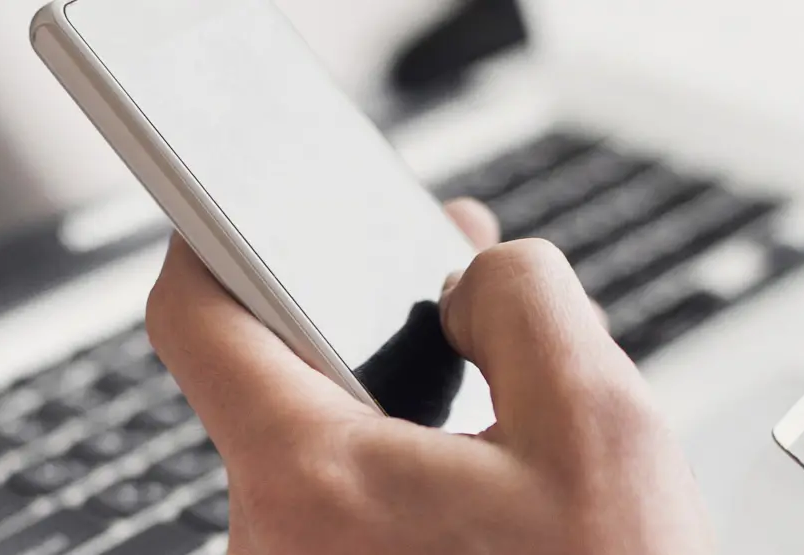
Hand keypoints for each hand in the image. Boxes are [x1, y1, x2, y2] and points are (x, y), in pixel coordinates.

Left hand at [145, 199, 713, 554]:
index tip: (253, 204)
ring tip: (500, 423)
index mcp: (316, 484)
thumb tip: (474, 281)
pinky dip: (400, 486)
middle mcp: (275, 550)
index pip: (198, 319)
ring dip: (399, 418)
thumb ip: (524, 302)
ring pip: (318, 460)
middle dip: (370, 331)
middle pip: (278, 387)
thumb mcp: (605, 423)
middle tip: (457, 301)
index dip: (220, 238)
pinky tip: (487, 499)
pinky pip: (338, 522)